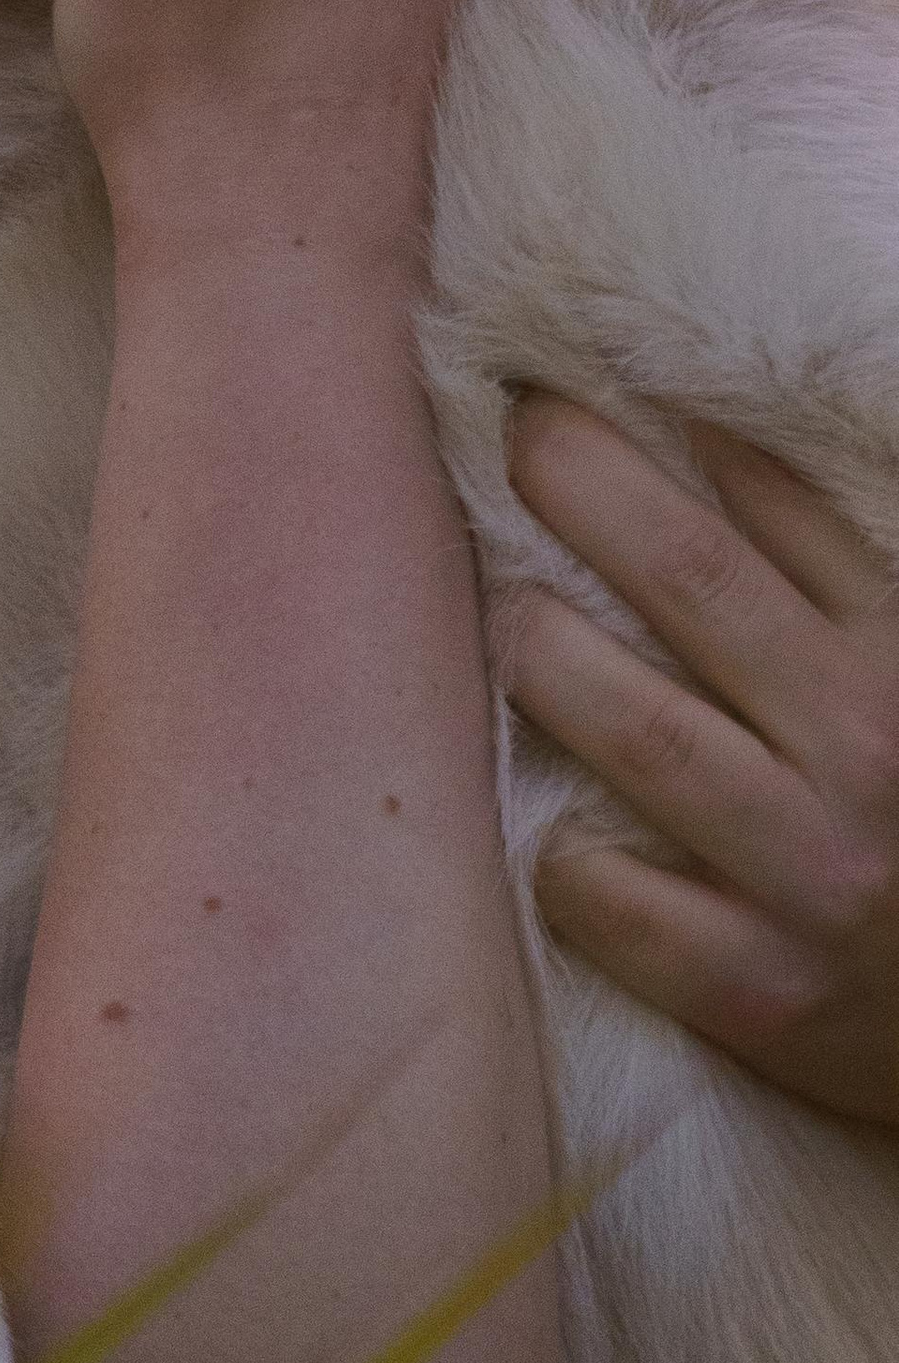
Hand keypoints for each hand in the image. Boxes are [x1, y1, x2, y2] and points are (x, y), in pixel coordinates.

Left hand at [506, 395, 898, 1130]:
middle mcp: (871, 749)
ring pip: (631, 724)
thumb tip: (708, 440)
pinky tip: (539, 812)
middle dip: (581, 480)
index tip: (575, 376)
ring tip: (500, 609)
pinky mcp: (757, 985)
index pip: (784, 504)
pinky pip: (602, 891)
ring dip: (540, 650)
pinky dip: (555, 846)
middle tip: (513, 426)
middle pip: (689, 575)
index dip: (676, 427)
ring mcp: (813, 871)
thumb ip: (831, 575)